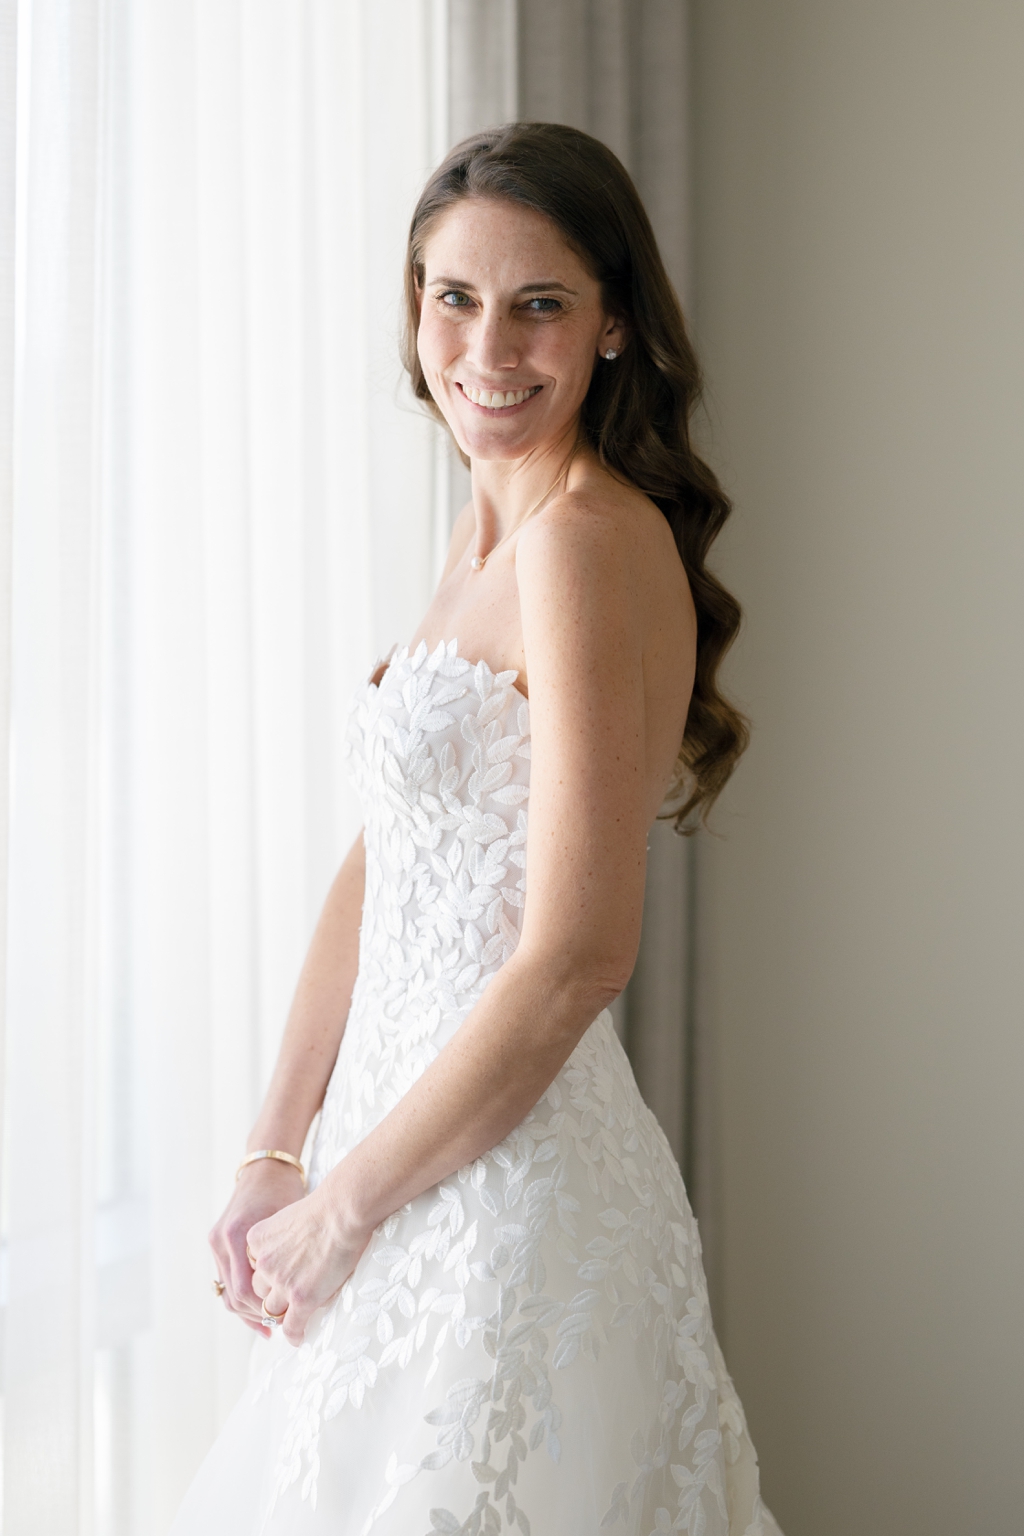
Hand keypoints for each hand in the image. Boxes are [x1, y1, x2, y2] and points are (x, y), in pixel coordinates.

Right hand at [208, 1160, 305, 1335]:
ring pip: (227, 1292)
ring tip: (270, 1326)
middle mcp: (221, 1241)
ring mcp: (216, 1242)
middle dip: (256, 1315)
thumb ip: (287, 1258)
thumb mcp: (288, 1223)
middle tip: (278, 1328)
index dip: (263, 1310)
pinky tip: (258, 1310)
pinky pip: (227, 1280)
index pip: (244, 1290)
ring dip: (247, 1310)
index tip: (284, 1322)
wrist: (265, 1168)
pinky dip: (241, 1296)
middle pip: (233, 1295)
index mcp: (237, 1235)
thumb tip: (300, 1297)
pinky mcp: (217, 1243)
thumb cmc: (285, 1192)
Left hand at [246, 1183, 372, 1346]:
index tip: (277, 1281)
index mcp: (257, 1239)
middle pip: (259, 1289)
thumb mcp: (290, 1216)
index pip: (254, 1266)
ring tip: (293, 1318)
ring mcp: (281, 1282)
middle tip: (286, 1299)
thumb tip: (292, 1248)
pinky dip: (294, 1334)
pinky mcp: (301, 1298)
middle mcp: (264, 1263)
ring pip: (272, 1309)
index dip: (267, 1275)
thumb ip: (282, 1236)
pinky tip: (299, 1337)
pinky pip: (291, 1326)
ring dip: (281, 1314)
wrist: (343, 1210)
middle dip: (271, 1295)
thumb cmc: (327, 1207)